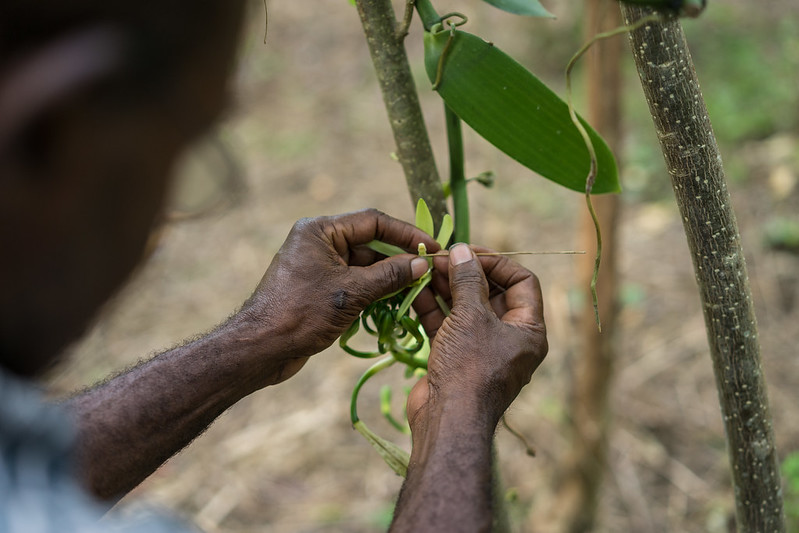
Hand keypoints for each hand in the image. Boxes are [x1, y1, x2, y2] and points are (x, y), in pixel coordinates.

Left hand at [236, 209, 437, 384]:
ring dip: (390, 279)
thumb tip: (422, 263)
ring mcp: (319, 266)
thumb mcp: (351, 292)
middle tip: (430, 271)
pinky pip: (355, 283)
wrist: (261, 348)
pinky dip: (375, 292)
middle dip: (400, 259)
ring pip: (365, 266)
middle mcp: (319, 242)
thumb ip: (389, 275)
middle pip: (371, 243)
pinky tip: (397, 303)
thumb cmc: (301, 313)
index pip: (373, 221)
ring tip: (419, 290)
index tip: (432, 246)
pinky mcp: (320, 288)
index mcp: (320, 230)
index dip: (406, 233)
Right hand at [408, 243, 547, 431]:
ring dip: (447, 287)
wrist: (447, 419)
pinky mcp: (455, 358)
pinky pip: (448, 325)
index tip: (469, 253)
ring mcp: (481, 349)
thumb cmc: (470, 366)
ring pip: (466, 308)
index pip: (522, 282)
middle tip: (442, 258)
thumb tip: (461, 251)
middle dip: (466, 273)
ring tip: (425, 269)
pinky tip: (416, 289)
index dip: (498, 263)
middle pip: (491, 293)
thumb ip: (467, 281)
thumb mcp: (471, 317)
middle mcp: (509, 339)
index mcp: (528, 330)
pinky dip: (434, 307)